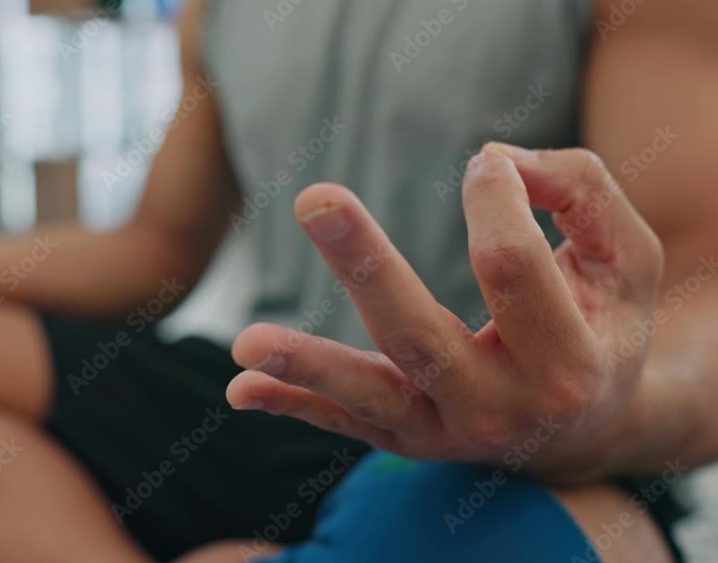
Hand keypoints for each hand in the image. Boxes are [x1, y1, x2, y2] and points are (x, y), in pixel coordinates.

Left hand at [226, 143, 664, 481]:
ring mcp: (446, 432)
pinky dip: (292, 403)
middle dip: (365, 265)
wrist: (593, 423)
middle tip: (314, 198)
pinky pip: (344, 423)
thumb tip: (494, 159)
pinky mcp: (406, 439)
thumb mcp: (625, 254)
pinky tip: (241, 390)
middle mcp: (503, 409)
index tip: (487, 165)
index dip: (493, 197)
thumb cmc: (604, 320)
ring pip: (370, 396)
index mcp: (568, 361)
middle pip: (420, 335)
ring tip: (246, 341)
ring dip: (306, 366)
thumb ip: (580, 190)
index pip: (510, 264)